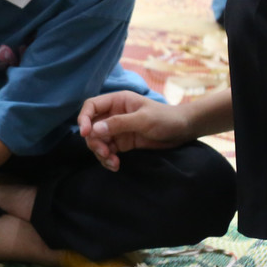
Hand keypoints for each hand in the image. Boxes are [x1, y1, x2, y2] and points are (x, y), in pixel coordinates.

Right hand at [77, 91, 191, 170]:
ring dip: (101, 153)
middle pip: (92, 127)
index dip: (84, 119)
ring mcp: (117, 129)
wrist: (183, 131)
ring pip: (98, 141)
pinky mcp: (123, 143)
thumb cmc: (166, 118)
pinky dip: (108, 159)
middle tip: (104, 152)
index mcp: (117, 101)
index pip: (91, 106)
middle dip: (94, 141)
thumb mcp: (143, 120)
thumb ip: (119, 123)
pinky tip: (115, 165)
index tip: (85, 134)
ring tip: (112, 162)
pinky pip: (108, 151)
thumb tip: (94, 130)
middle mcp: (114, 114)